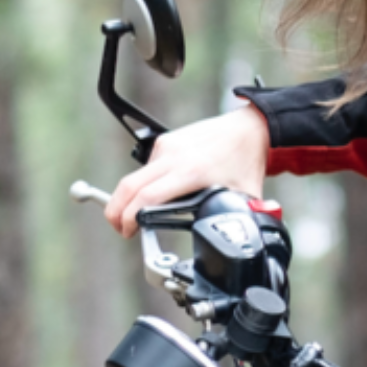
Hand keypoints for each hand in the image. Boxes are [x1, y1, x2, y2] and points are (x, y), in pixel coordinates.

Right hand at [105, 102, 271, 236]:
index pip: (148, 197)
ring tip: (132, 214)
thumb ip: (236, 218)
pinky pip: (147, 166)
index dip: (131, 217)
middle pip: (129, 186)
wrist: (250, 128)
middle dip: (116, 211)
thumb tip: (233, 238)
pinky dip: (144, 183)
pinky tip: (154, 192)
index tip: (128, 231)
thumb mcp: (245, 196)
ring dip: (127, 197)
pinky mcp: (166, 141)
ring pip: (135, 176)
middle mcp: (174, 157)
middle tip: (119, 227)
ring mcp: (167, 146)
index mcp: (192, 172)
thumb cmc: (247, 159)